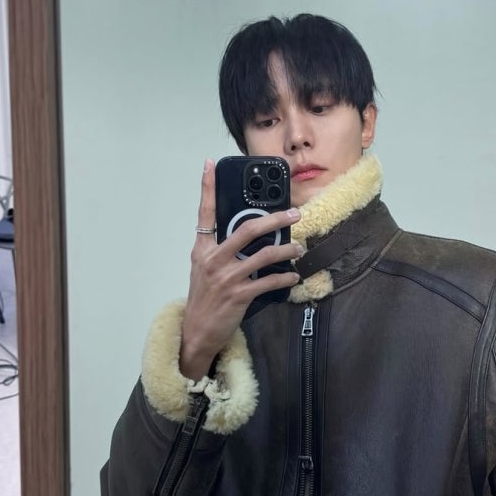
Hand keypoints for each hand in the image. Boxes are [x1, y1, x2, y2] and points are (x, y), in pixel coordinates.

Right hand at [179, 159, 302, 379]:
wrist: (197, 332)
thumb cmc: (204, 299)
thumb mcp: (204, 270)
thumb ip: (220, 251)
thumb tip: (249, 237)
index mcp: (202, 250)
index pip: (204, 213)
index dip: (206, 187)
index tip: (211, 164)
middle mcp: (213, 260)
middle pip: (248, 230)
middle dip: (275, 218)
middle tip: (294, 213)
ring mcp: (227, 278)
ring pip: (264, 255)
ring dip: (287, 250)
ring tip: (299, 247)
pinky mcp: (239, 296)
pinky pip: (268, 282)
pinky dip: (284, 278)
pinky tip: (293, 276)